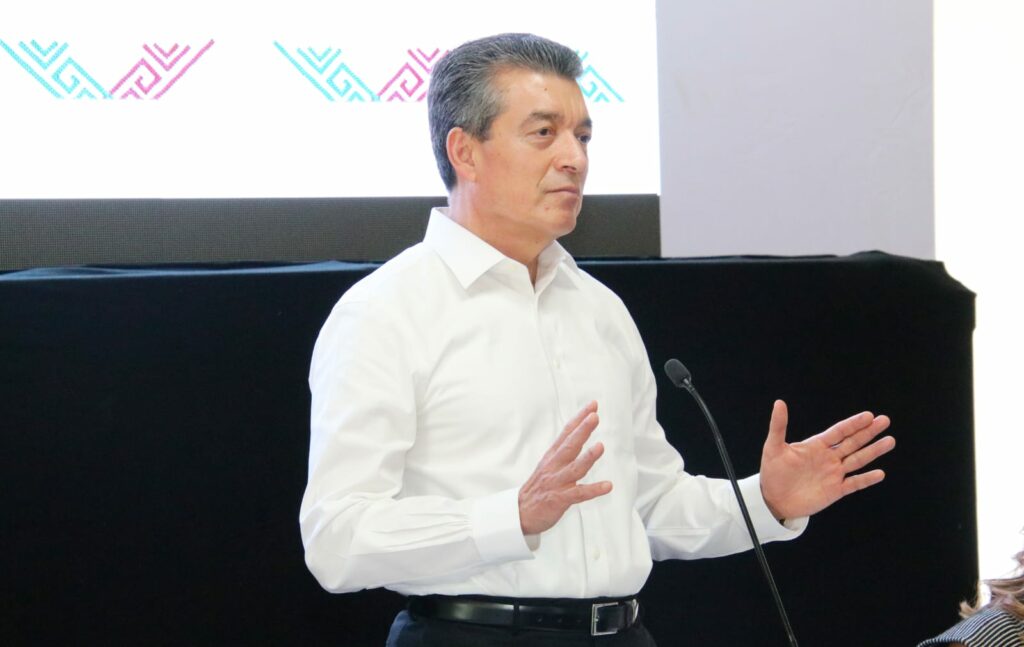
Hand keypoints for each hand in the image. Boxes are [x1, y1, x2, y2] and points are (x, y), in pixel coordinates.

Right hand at [518, 401, 612, 535]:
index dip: (579, 419)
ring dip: (588, 457)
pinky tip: (607, 485)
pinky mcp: (560, 499)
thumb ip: (563, 451)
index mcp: (552, 457)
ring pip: (574, 468)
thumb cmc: (538, 488)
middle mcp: (554, 466)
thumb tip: (579, 435)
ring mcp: (557, 482)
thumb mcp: (548, 465)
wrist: (519, 512)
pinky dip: (593, 489)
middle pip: (570, 445)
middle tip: (594, 417)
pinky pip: (579, 494)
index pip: (567, 433)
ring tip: (601, 446)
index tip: (592, 406)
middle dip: (582, 430)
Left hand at [759, 400, 894, 520]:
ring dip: (873, 451)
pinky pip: (854, 484)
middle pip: (853, 442)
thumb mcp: (774, 447)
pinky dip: (867, 479)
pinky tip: (880, 473)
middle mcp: (828, 458)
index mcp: (816, 446)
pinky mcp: (835, 490)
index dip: (853, 423)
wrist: (773, 499)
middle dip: (869, 432)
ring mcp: (834, 474)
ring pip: (858, 460)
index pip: (839, 431)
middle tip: (885, 420)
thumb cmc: (772, 472)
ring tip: (890, 441)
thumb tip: (779, 402)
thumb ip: (779, 425)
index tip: (868, 415)